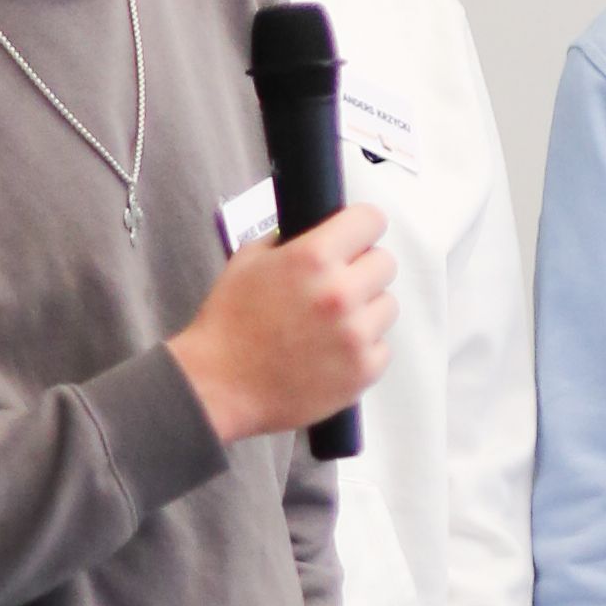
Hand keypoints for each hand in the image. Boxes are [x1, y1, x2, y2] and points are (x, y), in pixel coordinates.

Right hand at [168, 205, 394, 445]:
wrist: (219, 385)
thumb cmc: (229, 326)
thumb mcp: (248, 261)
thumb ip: (290, 240)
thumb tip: (318, 230)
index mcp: (313, 257)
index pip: (370, 220)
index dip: (361, 228)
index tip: (357, 238)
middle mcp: (339, 292)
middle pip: (385, 262)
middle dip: (362, 270)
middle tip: (336, 286)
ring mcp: (355, 334)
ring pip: (387, 305)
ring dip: (366, 311)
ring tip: (331, 324)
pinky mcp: (362, 370)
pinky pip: (382, 347)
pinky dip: (363, 350)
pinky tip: (332, 351)